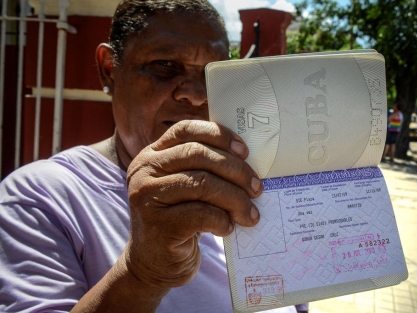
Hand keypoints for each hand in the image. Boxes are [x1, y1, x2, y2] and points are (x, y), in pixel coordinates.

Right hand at [125, 120, 262, 288]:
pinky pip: (201, 214)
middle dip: (235, 170)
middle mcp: (144, 171)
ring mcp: (147, 197)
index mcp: (152, 155)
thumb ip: (204, 169)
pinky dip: (222, 220)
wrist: (155, 264)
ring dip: (235, 198)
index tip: (245, 151)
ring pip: (202, 184)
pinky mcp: (157, 225)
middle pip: (198, 155)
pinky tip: (228, 228)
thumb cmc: (180, 221)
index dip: (218, 135)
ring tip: (249, 214)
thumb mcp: (186, 189)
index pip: (186, 130)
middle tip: (257, 188)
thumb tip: (247, 158)